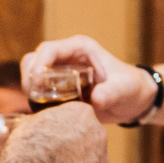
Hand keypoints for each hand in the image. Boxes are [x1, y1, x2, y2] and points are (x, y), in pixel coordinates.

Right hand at [0, 103, 108, 162]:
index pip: (79, 118)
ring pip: (92, 161)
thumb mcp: (29, 123)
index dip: (64, 130)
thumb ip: (44, 121)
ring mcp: (102, 157)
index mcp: (82, 113)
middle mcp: (98, 132)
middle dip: (76, 148)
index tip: (53, 140)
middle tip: (56, 158)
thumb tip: (38, 125)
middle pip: (90, 139)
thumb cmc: (26, 148)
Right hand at [23, 37, 151, 125]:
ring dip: (30, 90)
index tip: (36, 84)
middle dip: (29, 78)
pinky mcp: (59, 86)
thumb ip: (111, 93)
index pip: (49, 50)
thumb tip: (96, 99)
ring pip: (32, 75)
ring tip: (38, 108)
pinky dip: (36, 100)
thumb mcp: (124, 89)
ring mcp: (60, 71)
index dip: (38, 64)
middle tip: (33, 99)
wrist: (135, 100)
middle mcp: (66, 57)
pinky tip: (43, 113)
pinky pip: (39, 90)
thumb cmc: (131, 88)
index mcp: (80, 48)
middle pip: (33, 60)